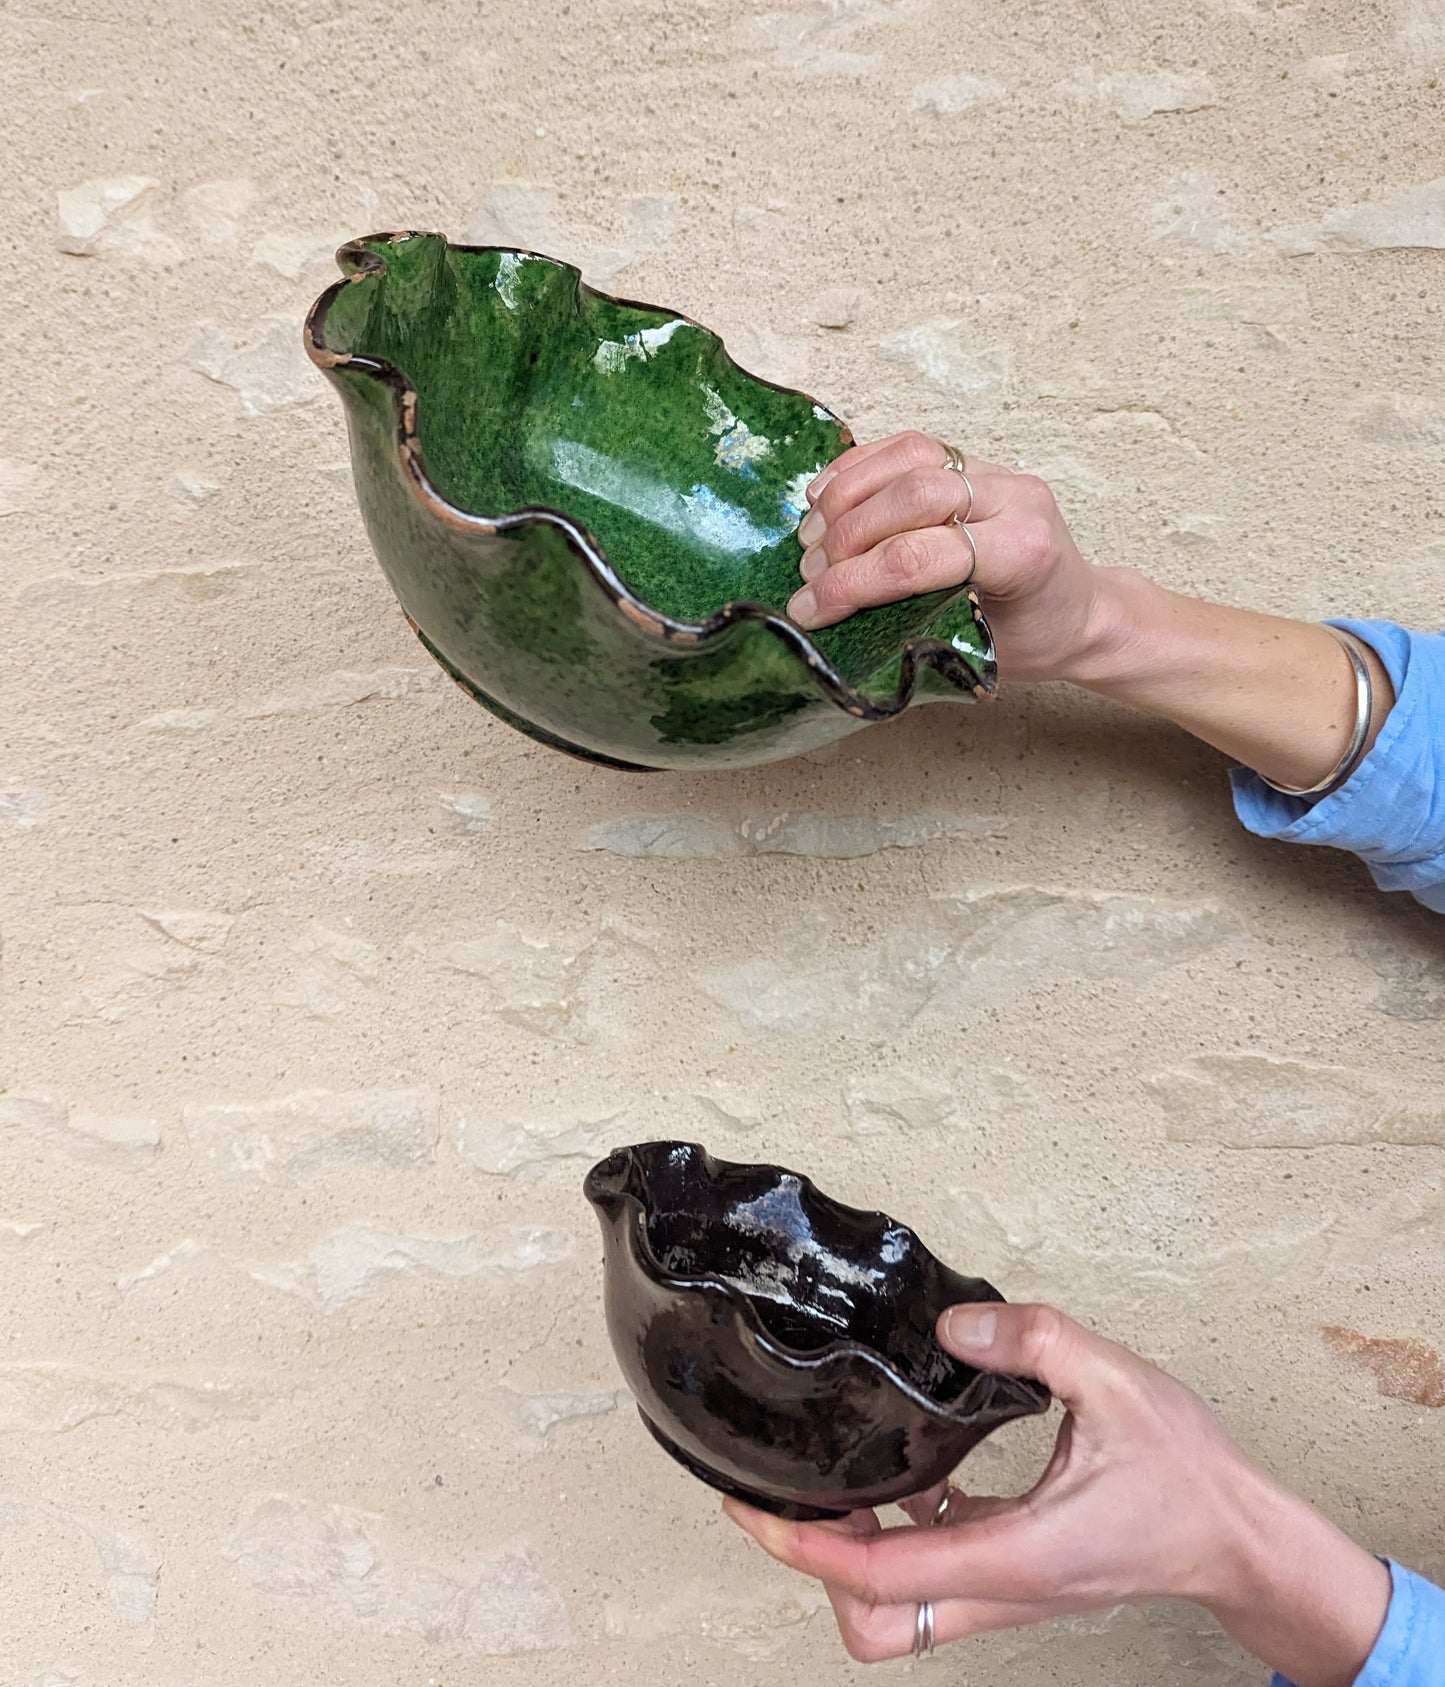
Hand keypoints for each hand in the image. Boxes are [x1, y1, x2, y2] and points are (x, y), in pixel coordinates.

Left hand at [723, 1303, 1390, 1686]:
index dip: (805, 1545)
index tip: (755, 1507)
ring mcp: (1008, 1593)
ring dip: (856, 1554)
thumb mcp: (1112, 1379)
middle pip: (873, 1622)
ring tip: (833, 1477)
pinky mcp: (1018, 1577)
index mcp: (1013, 1556)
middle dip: (818, 1566)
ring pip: (901, 1612)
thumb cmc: (1188, 1473)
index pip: (881, 1576)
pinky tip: (909, 1473)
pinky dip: (902, 1536)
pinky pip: (936, 1578)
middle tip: (793, 1493)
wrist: (1243, 1538)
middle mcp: (1001, 1590)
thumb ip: (1030, 1339)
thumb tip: (951, 1324)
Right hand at [790, 432, 1114, 682]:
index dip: (853, 585)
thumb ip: (913, 629)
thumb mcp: (976, 654)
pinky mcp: (972, 462)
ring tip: (811, 539)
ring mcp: (995, 473)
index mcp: (1022, 554)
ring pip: (908, 459)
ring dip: (845, 498)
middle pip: (912, 497)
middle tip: (810, 576)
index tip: (809, 611)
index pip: (919, 558)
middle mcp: (1014, 500)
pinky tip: (823, 499)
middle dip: (846, 539)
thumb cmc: (1031, 642)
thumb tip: (832, 619)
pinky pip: (907, 448)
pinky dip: (857, 470)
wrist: (1077, 614)